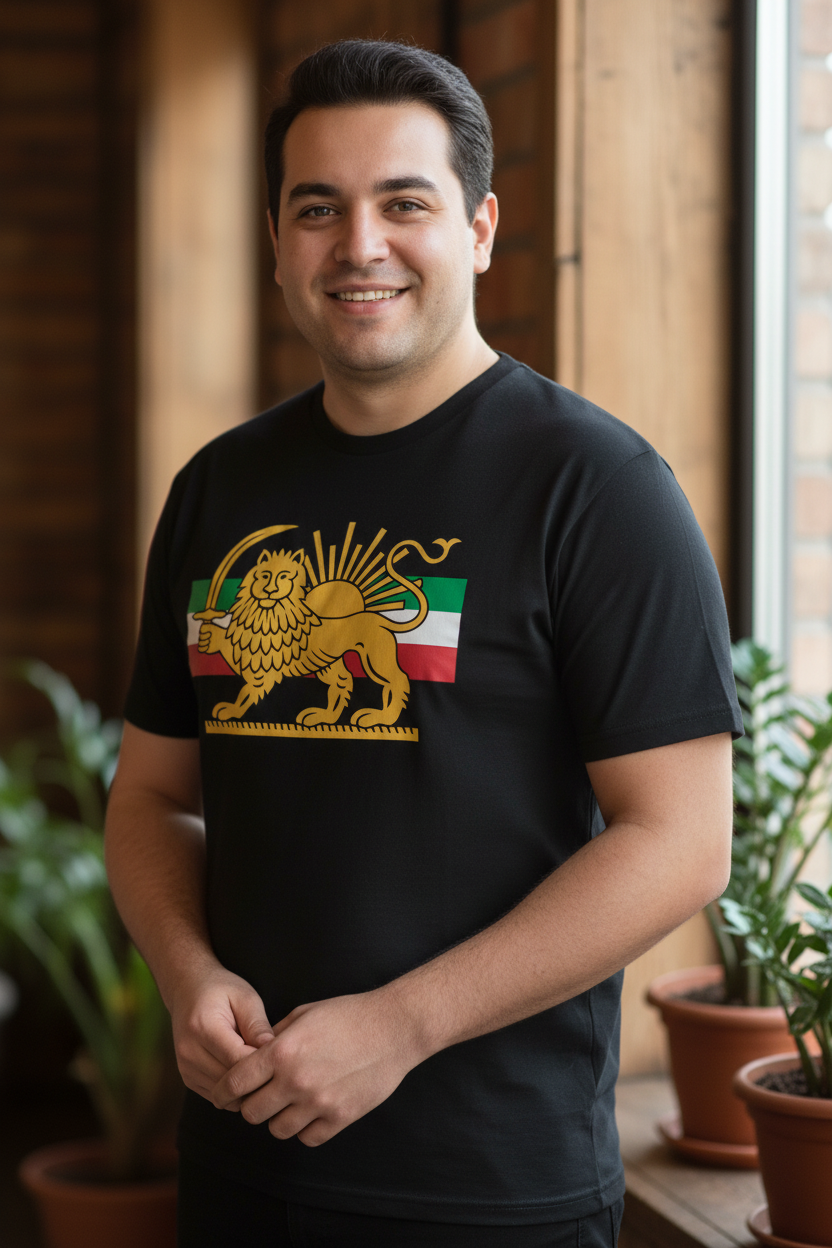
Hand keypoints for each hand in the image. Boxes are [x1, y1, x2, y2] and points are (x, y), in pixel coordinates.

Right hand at [169, 962, 274, 1099]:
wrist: (187, 990)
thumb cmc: (221, 989)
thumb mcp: (245, 997)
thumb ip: (258, 1025)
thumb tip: (273, 1052)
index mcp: (203, 1028)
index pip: (238, 1060)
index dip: (263, 1064)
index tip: (283, 1059)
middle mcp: (189, 1052)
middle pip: (230, 1082)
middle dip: (257, 1079)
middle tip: (278, 1069)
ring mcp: (186, 1068)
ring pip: (224, 1095)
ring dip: (245, 1088)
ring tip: (262, 1069)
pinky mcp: (188, 1079)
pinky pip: (217, 1097)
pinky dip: (234, 1091)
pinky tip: (246, 1073)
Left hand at [210, 991, 419, 1146]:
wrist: (393, 1028)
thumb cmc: (349, 1014)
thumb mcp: (304, 1014)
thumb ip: (274, 1037)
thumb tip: (252, 1055)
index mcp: (282, 1051)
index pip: (235, 1082)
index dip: (223, 1091)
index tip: (222, 1094)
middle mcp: (295, 1080)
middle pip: (251, 1112)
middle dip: (250, 1104)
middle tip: (259, 1096)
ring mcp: (319, 1102)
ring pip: (277, 1129)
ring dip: (277, 1117)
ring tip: (288, 1103)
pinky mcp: (340, 1117)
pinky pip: (308, 1137)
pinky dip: (305, 1128)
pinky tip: (311, 1111)